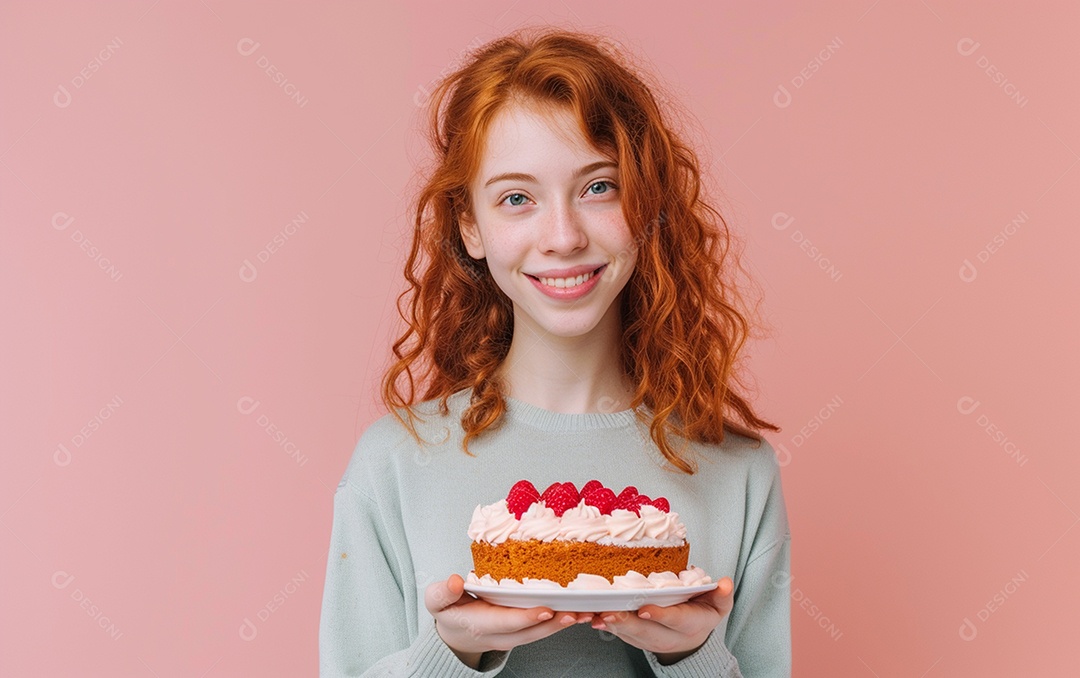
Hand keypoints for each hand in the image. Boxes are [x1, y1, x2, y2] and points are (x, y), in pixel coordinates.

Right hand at [425, 574, 592, 669]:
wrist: (455, 634)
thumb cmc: (450, 612)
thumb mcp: (437, 601)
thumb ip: (444, 592)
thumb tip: (455, 581)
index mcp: (481, 624)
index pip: (508, 622)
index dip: (528, 617)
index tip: (546, 608)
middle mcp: (502, 634)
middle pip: (533, 631)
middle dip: (556, 622)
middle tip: (577, 611)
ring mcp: (515, 636)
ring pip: (543, 632)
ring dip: (565, 623)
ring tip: (586, 611)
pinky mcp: (524, 632)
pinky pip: (545, 627)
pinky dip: (563, 620)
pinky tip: (580, 610)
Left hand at [590, 576, 734, 664]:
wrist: (692, 635)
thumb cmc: (702, 613)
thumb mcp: (718, 604)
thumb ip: (722, 595)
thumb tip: (725, 584)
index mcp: (689, 624)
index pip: (675, 620)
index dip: (660, 615)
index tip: (646, 609)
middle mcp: (667, 635)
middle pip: (646, 632)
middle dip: (626, 623)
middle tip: (609, 613)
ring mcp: (649, 638)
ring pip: (628, 634)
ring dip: (611, 625)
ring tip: (595, 615)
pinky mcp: (634, 636)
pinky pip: (618, 632)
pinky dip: (605, 624)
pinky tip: (591, 615)